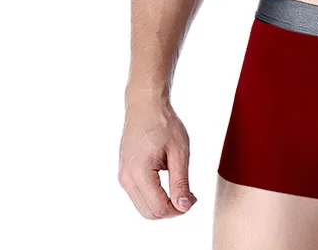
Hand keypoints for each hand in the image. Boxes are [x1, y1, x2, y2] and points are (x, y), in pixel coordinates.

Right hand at [118, 98, 196, 218]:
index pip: (159, 208)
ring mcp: (123, 176)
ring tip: (181, 189)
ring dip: (163, 205)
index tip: (194, 199)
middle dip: (171, 210)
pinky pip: (139, 195)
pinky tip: (169, 182)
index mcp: (139, 173)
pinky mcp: (125, 173)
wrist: (145, 105)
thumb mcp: (179, 152)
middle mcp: (126, 178)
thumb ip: (181, 182)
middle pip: (149, 213)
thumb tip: (185, 207)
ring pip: (143, 207)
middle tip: (190, 196)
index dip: (178, 210)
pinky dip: (154, 197)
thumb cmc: (164, 124)